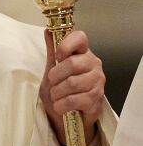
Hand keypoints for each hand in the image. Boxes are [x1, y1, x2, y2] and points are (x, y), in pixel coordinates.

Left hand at [39, 29, 104, 145]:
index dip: (66, 44)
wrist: (71, 114)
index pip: (80, 37)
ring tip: (54, 96)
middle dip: (55, 75)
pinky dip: (62, 105)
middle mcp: (94, 64)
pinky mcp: (97, 99)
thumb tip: (48, 31)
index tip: (57, 55)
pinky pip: (75, 100)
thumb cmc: (62, 86)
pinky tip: (60, 106)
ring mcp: (98, 81)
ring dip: (57, 92)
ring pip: (72, 83)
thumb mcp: (53, 67)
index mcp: (83, 51)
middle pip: (72, 63)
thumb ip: (52, 49)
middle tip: (51, 81)